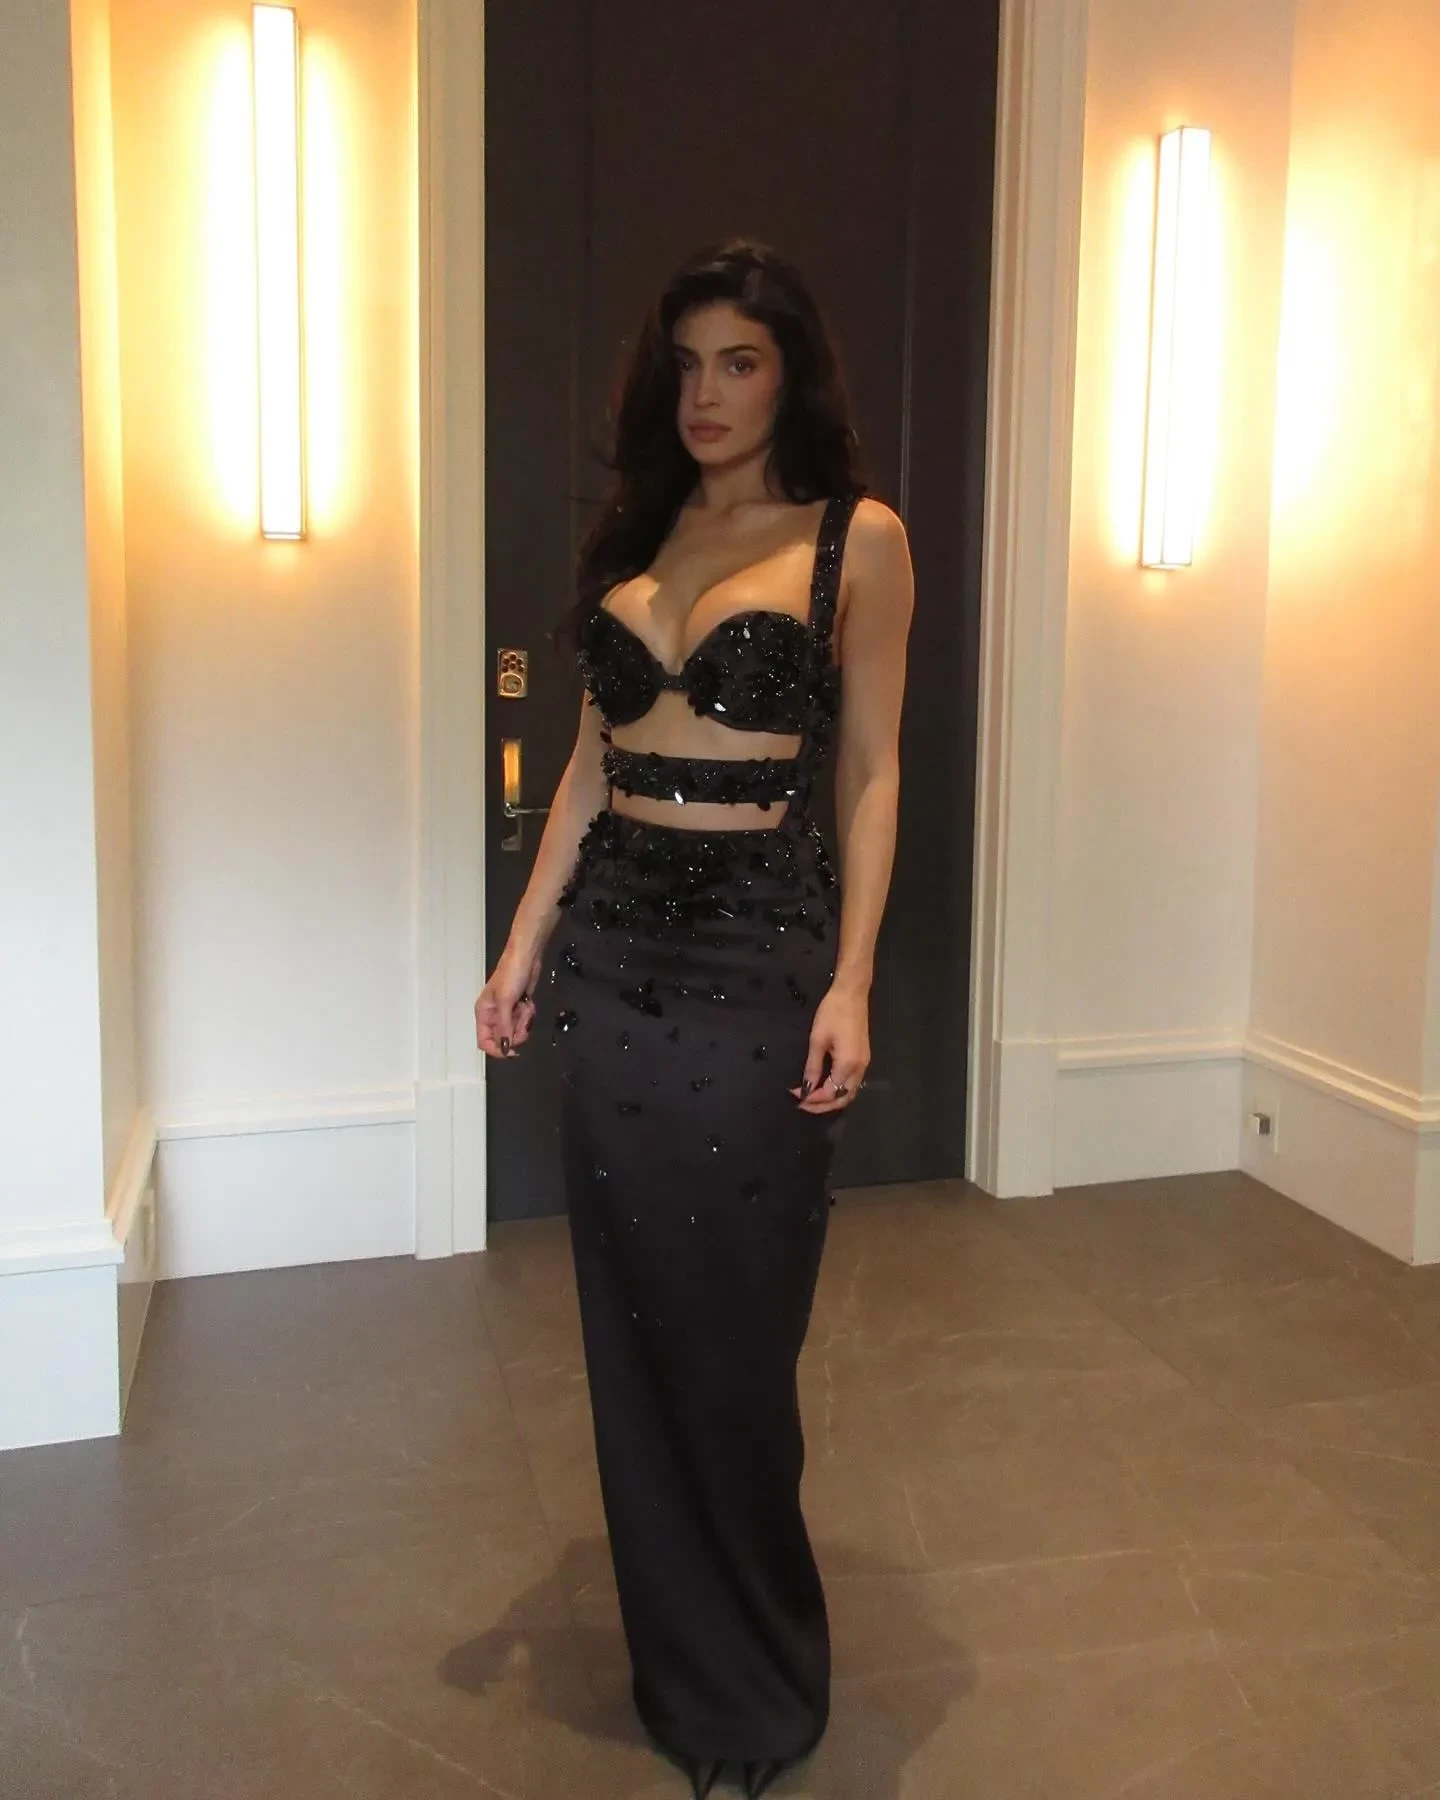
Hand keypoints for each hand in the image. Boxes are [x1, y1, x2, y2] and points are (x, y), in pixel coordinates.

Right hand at [475, 943, 542, 1058]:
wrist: (527, 958)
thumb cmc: (511, 974)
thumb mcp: (505, 1002)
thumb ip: (504, 1027)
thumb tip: (503, 1047)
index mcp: (484, 1014)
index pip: (484, 1042)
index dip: (497, 1049)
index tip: (512, 1051)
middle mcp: (494, 1015)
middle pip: (503, 1039)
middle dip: (516, 1033)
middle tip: (523, 1023)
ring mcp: (507, 1012)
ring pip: (516, 1031)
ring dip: (524, 1022)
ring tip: (525, 1006)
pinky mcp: (519, 1008)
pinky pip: (525, 1021)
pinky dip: (529, 1015)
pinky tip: (528, 1003)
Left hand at [789, 983, 868, 1112]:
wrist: (852, 993)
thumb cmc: (833, 1012)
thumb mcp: (817, 1040)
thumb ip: (812, 1067)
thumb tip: (806, 1088)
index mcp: (848, 1065)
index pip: (830, 1093)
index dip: (812, 1098)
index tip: (795, 1096)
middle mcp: (860, 1068)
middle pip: (844, 1098)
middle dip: (824, 1105)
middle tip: (804, 1104)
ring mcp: (864, 1063)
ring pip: (849, 1091)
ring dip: (832, 1099)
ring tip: (812, 1098)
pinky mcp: (863, 1057)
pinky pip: (852, 1082)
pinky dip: (838, 1089)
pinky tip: (825, 1085)